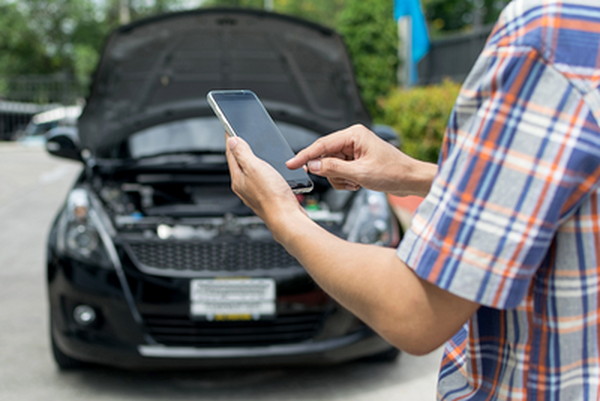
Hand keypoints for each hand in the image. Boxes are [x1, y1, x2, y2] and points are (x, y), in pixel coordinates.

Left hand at [225, 136, 304, 227]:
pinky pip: (264, 179)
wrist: (287, 219)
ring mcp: (256, 192)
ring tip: (256, 150)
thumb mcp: (255, 168)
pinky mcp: (268, 196)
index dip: (231, 139)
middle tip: (242, 136)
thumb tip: (233, 141)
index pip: (230, 154)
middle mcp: (245, 187)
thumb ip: (243, 153)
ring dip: (255, 159)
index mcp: (238, 179)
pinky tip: (272, 169)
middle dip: (242, 149)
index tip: (230, 127)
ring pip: (253, 171)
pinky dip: (266, 170)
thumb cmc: (272, 197)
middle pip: (240, 162)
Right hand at [286, 124, 435, 196]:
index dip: (304, 156)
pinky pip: (340, 172)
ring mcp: (354, 150)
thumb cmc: (393, 173)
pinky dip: (346, 181)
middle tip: (348, 181)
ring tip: (356, 183)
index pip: (321, 145)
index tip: (291, 163)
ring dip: (341, 180)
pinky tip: (359, 184)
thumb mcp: (360, 174)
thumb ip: (333, 169)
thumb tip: (312, 166)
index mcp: (353, 135)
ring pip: (332, 167)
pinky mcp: (357, 160)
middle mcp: (353, 139)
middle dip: (333, 174)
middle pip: (325, 157)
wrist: (411, 180)